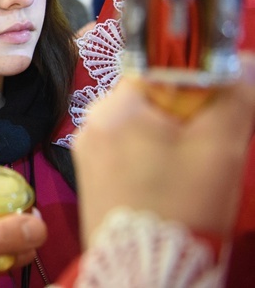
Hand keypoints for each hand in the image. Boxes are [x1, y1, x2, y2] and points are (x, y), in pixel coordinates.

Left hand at [73, 54, 254, 245]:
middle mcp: (93, 122)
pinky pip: (127, 149)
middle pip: (151, 98)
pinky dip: (152, 157)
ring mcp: (88, 149)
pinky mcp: (91, 173)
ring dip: (171, 139)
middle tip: (205, 150)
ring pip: (141, 125)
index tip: (215, 109)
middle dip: (185, 116)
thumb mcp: (218, 149)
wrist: (145, 271)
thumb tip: (242, 60)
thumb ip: (234, 97)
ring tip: (188, 173)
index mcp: (115, 107)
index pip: (160, 69)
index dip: (196, 83)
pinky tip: (169, 184)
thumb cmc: (181, 208)